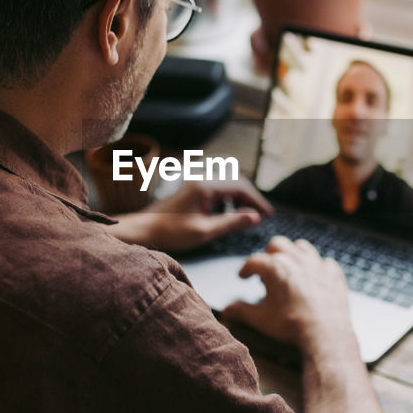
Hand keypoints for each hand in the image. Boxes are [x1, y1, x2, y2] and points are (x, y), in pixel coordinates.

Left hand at [106, 178, 271, 252]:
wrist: (144, 230)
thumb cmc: (171, 232)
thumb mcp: (205, 232)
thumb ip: (232, 223)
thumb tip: (255, 218)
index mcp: (206, 187)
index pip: (240, 187)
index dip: (257, 201)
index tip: (268, 214)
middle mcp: (202, 180)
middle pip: (236, 182)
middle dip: (251, 199)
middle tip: (262, 215)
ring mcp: (197, 184)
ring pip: (227, 185)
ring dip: (240, 199)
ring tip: (247, 217)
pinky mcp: (193, 191)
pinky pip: (217, 189)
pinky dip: (228, 200)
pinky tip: (228, 214)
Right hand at [221, 236, 354, 353]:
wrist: (325, 333)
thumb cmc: (292, 325)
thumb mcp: (261, 319)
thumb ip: (242, 311)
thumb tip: (226, 311)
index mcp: (275, 268)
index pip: (254, 261)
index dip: (246, 269)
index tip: (244, 276)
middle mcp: (295, 260)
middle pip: (277, 244)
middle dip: (268, 254)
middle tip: (266, 271)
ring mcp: (317, 264)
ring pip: (301, 246)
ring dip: (292, 254)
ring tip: (289, 268)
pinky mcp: (334, 273)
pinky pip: (325, 261)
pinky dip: (317, 267)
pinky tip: (314, 278)